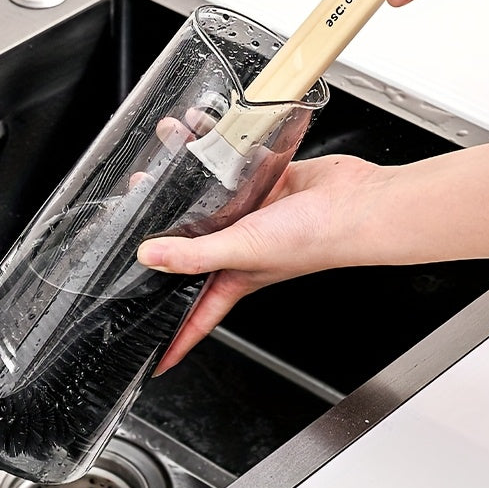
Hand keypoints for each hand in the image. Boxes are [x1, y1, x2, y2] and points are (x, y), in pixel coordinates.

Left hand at [138, 126, 488, 372]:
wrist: (356, 203)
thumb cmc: (315, 241)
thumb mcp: (243, 251)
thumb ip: (194, 255)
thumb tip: (150, 257)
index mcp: (232, 277)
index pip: (195, 316)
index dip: (174, 337)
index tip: (151, 356)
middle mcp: (239, 246)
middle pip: (189, 243)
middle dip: (160, 227)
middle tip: (132, 207)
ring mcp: (252, 213)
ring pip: (207, 195)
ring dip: (184, 173)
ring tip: (165, 151)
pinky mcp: (265, 184)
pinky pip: (232, 165)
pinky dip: (218, 148)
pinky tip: (204, 130)